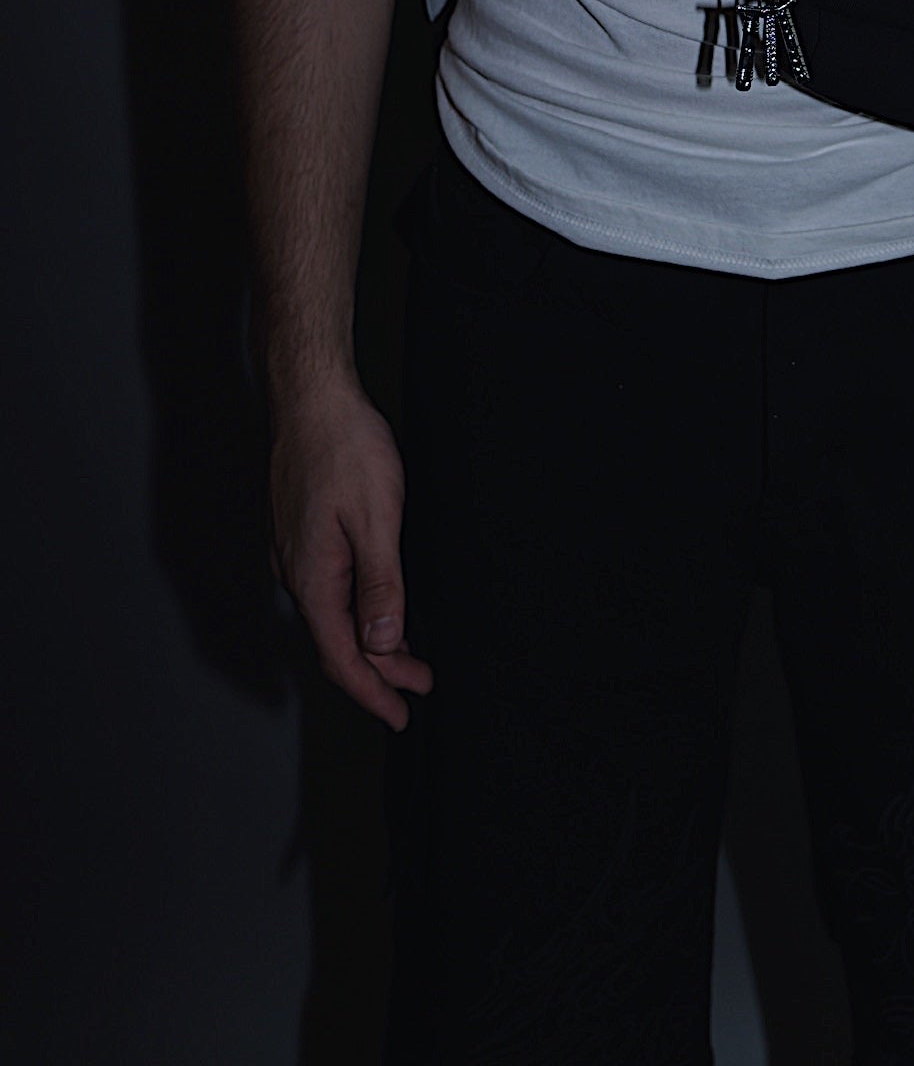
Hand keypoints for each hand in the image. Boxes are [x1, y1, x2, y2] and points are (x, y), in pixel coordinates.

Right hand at [268, 376, 433, 730]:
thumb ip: (380, 586)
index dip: (374, 691)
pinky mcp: (301, 532)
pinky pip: (329, 588)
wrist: (313, 397)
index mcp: (313, 579)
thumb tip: (381, 644)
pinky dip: (357, 609)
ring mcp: (295, 552)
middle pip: (337, 642)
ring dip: (370, 639)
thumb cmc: (345, 449)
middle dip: (379, 671)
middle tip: (419, 687)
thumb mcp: (378, 521)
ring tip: (407, 655)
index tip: (401, 714)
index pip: (342, 658)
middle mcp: (296, 572)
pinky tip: (379, 606)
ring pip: (333, 614)